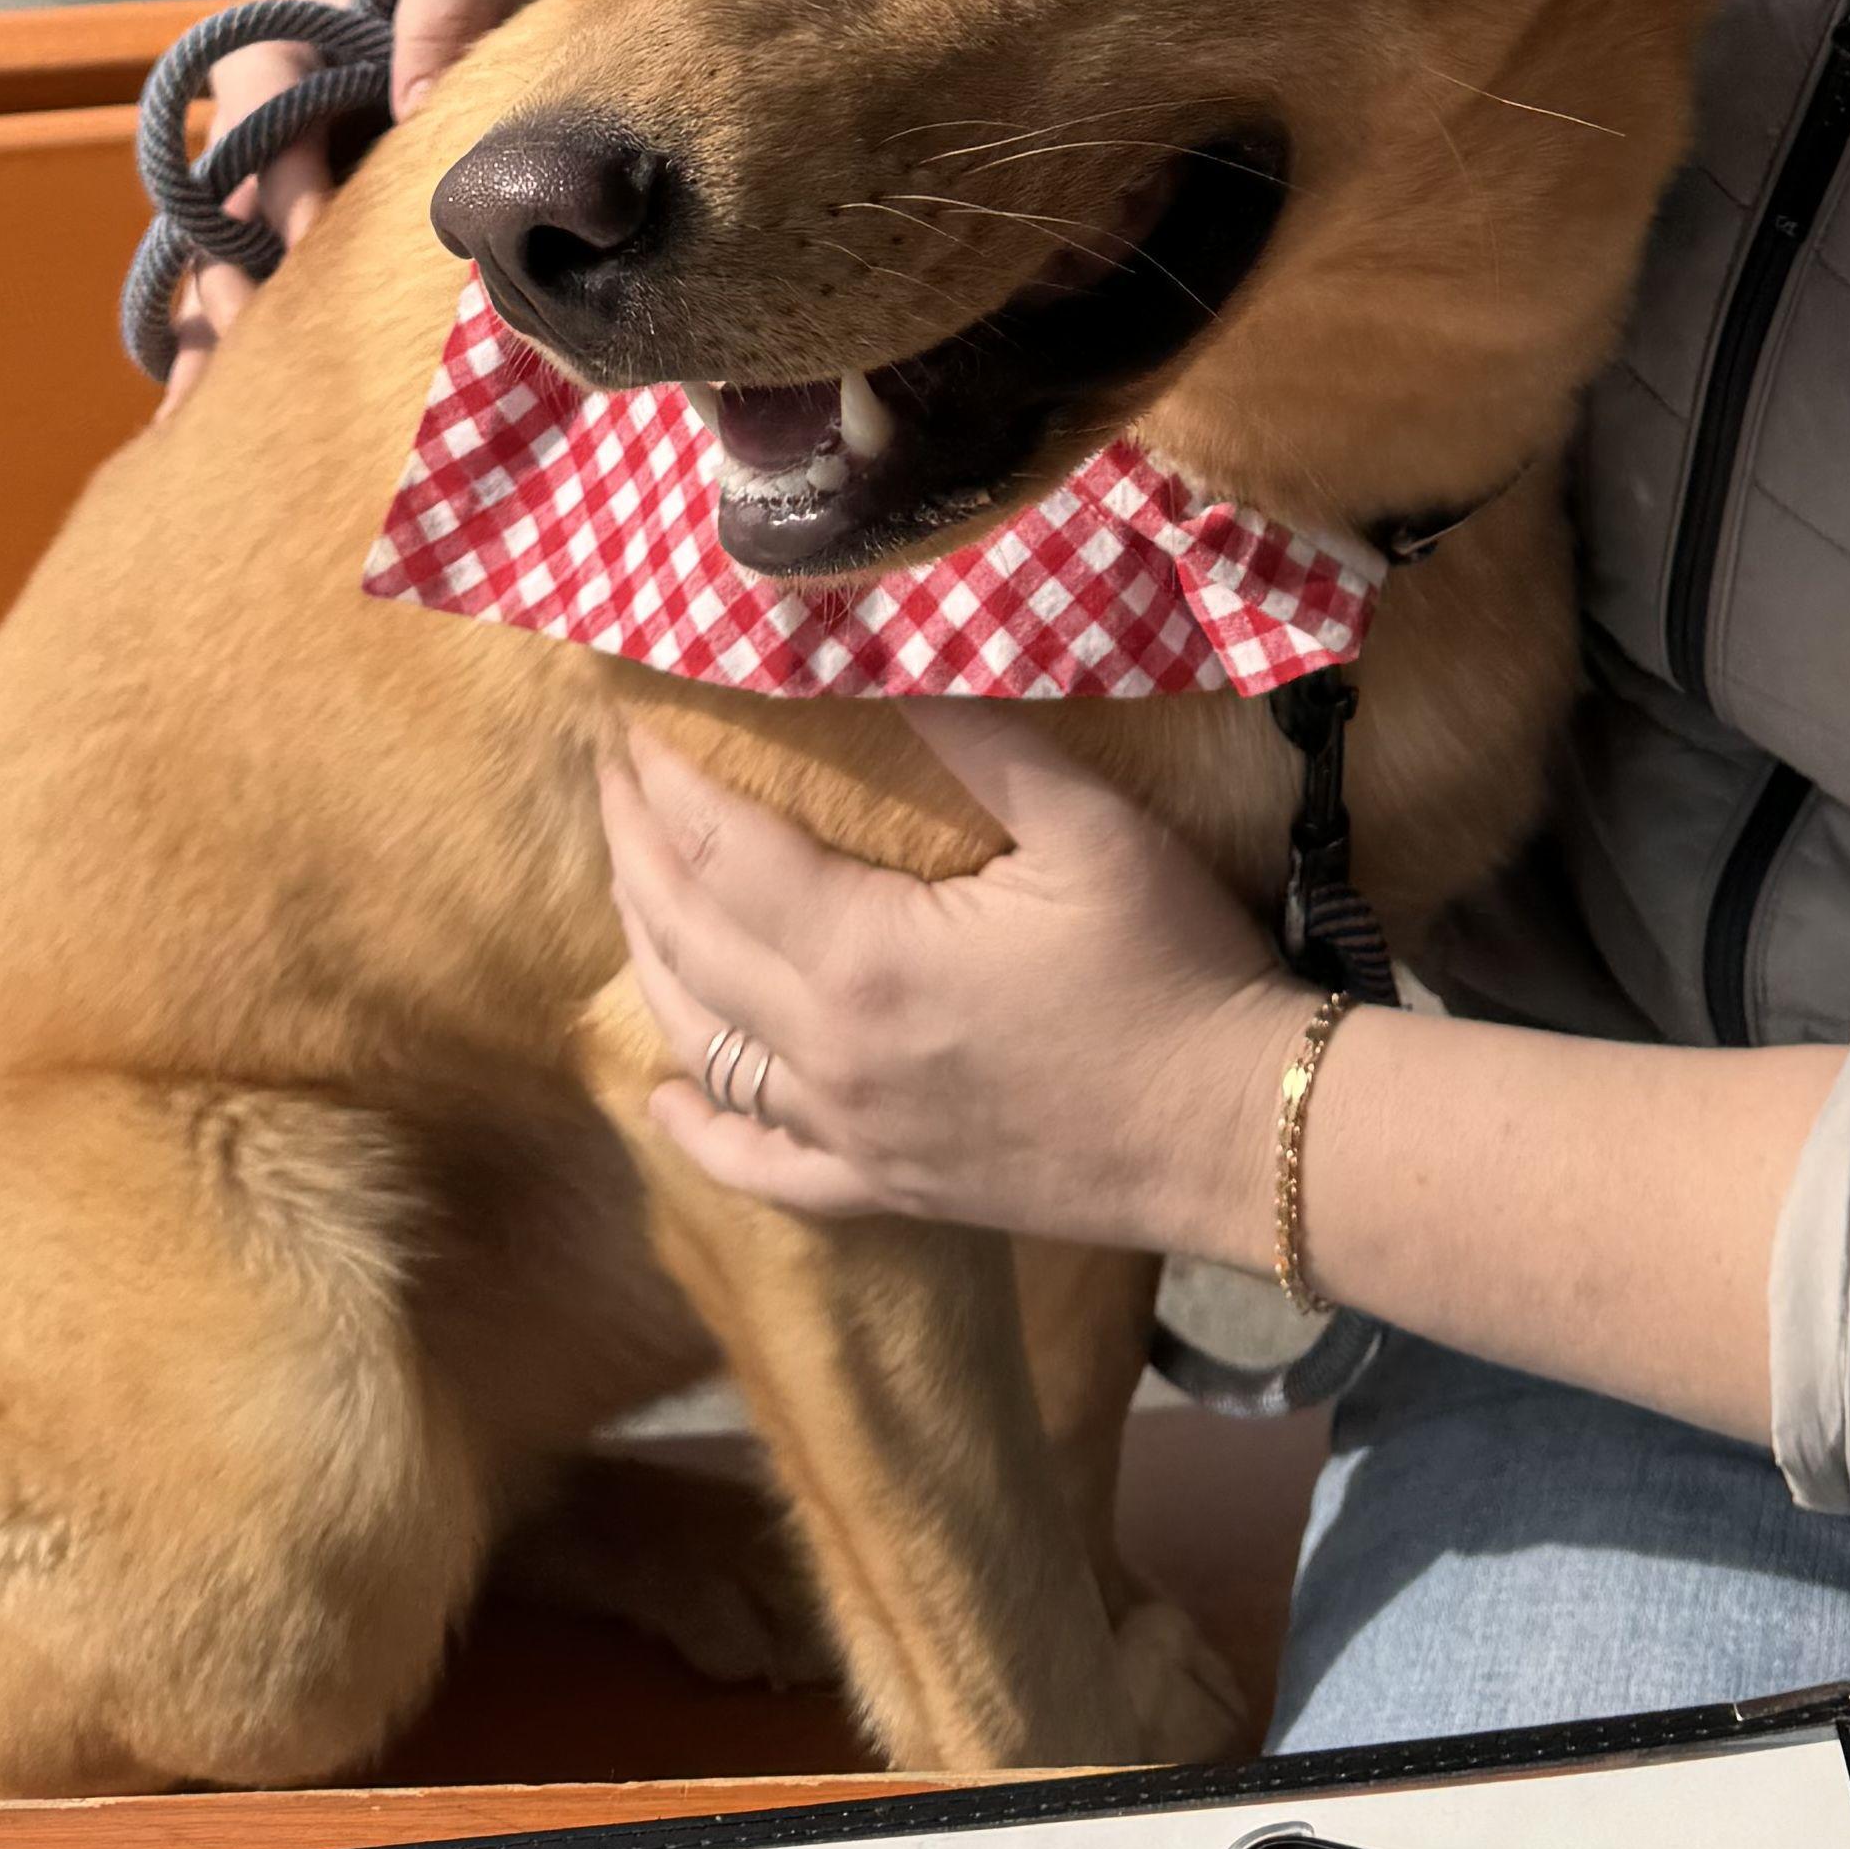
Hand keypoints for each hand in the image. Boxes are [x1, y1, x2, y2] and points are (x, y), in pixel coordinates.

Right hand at [156, 0, 676, 399]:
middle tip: (258, 337)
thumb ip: (443, 5)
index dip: (272, 161)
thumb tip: (410, 98)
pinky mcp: (322, 236)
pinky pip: (267, 294)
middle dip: (229, 269)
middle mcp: (281, 116)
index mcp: (301, 39)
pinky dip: (238, 352)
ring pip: (229, 256)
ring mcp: (296, 180)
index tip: (311, 230)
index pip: (256, 93)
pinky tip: (214, 421)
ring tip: (216, 408)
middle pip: (224, 195)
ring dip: (217, 327)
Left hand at [606, 703, 1295, 1254]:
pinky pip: (759, 1168)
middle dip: (632, 848)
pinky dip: (697, 1129)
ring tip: (627, 882)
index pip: (718, 852)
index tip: (622, 721)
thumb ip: (975, 741)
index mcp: (866, 957)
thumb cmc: (1174, 968)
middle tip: (606, 774)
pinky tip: (664, 1092)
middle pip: (686, 940)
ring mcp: (849, 1134)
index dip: (660, 784)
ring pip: (702, 1045)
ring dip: (647, 957)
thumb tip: (877, 659)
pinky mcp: (886, 1189)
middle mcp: (830, 1055)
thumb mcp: (1088, 828)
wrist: (1243, 1130)